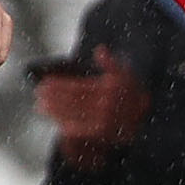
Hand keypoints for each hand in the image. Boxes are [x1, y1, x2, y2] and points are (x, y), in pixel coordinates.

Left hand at [32, 60, 146, 165]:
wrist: (144, 118)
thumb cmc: (131, 93)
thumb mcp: (125, 74)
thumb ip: (111, 63)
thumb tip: (100, 49)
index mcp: (108, 90)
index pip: (78, 87)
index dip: (59, 85)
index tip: (45, 83)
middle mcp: (105, 106)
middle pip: (73, 102)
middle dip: (54, 98)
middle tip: (39, 94)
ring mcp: (103, 121)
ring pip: (74, 115)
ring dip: (56, 111)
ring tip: (42, 107)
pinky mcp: (102, 134)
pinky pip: (81, 129)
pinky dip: (67, 125)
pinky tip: (57, 122)